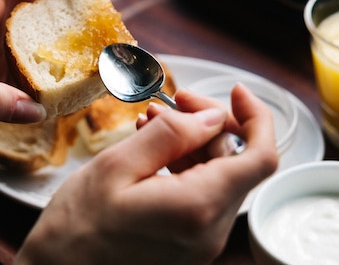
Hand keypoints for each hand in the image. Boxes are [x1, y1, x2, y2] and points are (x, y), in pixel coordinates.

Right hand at [15, 84, 277, 264]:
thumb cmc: (77, 226)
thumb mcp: (117, 166)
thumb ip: (171, 136)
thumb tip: (212, 117)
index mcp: (197, 208)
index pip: (261, 158)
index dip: (256, 118)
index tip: (237, 92)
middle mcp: (210, 231)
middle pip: (236, 163)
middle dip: (209, 126)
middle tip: (172, 103)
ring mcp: (201, 243)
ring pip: (218, 178)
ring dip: (192, 145)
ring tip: (150, 123)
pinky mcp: (188, 246)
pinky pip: (200, 197)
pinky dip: (183, 168)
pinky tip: (152, 151)